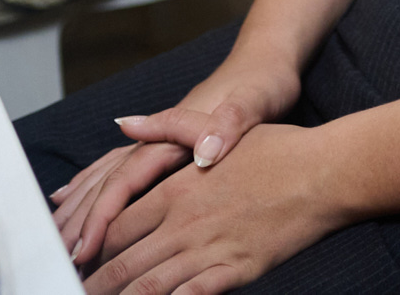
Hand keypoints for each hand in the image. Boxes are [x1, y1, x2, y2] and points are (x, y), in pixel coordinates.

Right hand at [51, 51, 302, 265]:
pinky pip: (117, 169)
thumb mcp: (253, 103)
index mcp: (174, 133)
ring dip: (78, 205)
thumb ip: (228, 125)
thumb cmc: (262, 82)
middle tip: (57, 256)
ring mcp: (158, 139)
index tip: (84, 248)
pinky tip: (73, 195)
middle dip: (79, 218)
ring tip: (53, 231)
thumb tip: (205, 153)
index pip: (125, 180)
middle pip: (106, 180)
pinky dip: (91, 185)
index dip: (102, 216)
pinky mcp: (165, 143)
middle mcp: (158, 137)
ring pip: (105, 175)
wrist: (266, 57)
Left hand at [80, 123, 349, 293]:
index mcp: (175, 190)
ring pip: (149, 286)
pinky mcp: (236, 270)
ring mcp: (209, 250)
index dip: (89, 244)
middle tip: (73, 291)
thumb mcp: (219, 125)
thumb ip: (169, 125)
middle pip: (122, 262)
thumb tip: (125, 121)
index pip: (115, 224)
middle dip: (93, 283)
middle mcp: (185, 223)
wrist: (327, 173)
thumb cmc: (278, 149)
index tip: (73, 258)